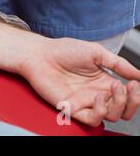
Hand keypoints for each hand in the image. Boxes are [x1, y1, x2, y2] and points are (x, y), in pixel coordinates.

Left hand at [23, 38, 139, 126]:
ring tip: (115, 87)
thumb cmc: (63, 50)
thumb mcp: (97, 52)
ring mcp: (85, 102)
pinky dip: (101, 111)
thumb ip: (119, 64)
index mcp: (103, 81)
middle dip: (133, 101)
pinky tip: (98, 96)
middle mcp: (96, 93)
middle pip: (123, 110)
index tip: (136, 82)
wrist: (40, 54)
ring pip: (112, 116)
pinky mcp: (72, 108)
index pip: (127, 96)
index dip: (136, 93)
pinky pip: (93, 119)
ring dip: (119, 104)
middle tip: (129, 87)